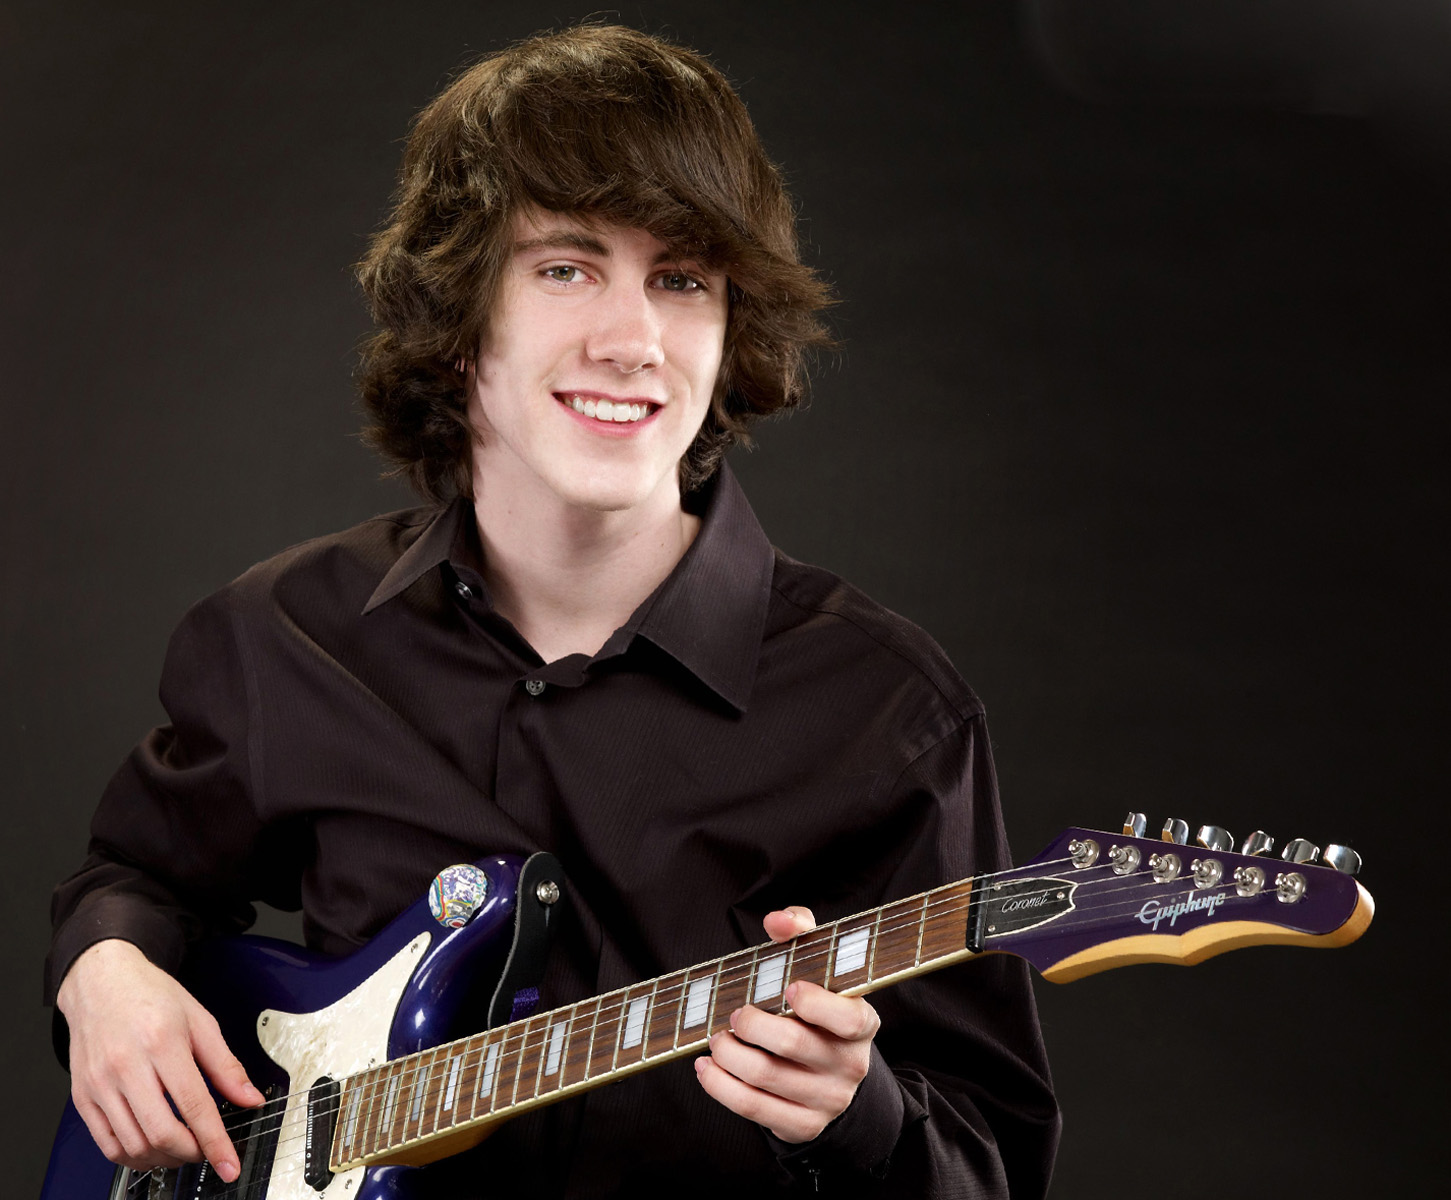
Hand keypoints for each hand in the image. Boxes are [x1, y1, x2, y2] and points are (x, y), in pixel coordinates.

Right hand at [56, 939, 263, 1181]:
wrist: (101, 982)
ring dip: (164, 1159)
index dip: (215, 1141)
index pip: (194, 1105)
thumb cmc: (150, 996)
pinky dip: (133, 1156)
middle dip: (191, 1153)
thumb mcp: (200, 1021)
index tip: (229, 1164)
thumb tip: (251, 1098)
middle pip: (162, 1132)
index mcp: (162, 1043)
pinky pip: (107, 1144)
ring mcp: (100, 1084)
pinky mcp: (82, 1097)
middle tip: (207, 1151)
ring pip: (133, 1146)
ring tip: (183, 1149)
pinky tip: (151, 1147)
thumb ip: (226, 1065)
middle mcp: (127, 1066)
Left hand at [694, 906, 881, 1142]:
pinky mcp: (802, 1125)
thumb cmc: (819, 1010)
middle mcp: (850, 1064)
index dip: (816, 1003)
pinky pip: (753, 1107)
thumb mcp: (820, 970)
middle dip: (753, 1025)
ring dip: (729, 1054)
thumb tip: (776, 920)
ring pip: (765, 1076)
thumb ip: (801, 933)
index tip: (788, 988)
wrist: (835, 1077)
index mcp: (861, 1023)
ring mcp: (828, 1099)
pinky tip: (707, 1067)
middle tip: (735, 1012)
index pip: (847, 1018)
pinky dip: (720, 1086)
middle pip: (793, 1045)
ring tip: (716, 1038)